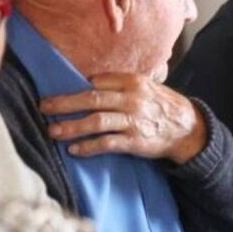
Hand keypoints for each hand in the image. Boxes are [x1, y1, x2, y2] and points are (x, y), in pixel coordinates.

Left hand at [41, 73, 207, 163]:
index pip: (98, 81)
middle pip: (92, 99)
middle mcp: (132, 99)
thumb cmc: (162, 106)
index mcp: (134, 82)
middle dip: (64, 104)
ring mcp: (134, 120)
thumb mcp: (147, 87)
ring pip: (96, 121)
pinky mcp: (135, 141)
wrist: (188, 128)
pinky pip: (107, 143)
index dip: (76, 87)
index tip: (57, 93)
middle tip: (43, 107)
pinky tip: (74, 150)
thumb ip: (121, 85)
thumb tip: (90, 83)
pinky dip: (89, 147)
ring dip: (72, 127)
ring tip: (53, 132)